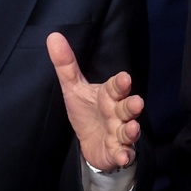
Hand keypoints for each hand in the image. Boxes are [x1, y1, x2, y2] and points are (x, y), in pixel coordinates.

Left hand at [47, 31, 142, 171]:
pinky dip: (125, 155)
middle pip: (127, 108)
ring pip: (129, 130)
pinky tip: (122, 155)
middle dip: (132, 105)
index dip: (120, 83)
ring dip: (132, 130)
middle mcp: (117, 113)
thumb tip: (53, 36)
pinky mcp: (118, 151)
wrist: (91, 142)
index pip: (115, 87)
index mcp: (108, 96)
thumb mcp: (73, 88)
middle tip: (137, 102)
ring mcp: (119, 133)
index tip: (124, 78)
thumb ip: (65, 64)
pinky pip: (124, 153)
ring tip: (132, 128)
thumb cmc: (86, 110)